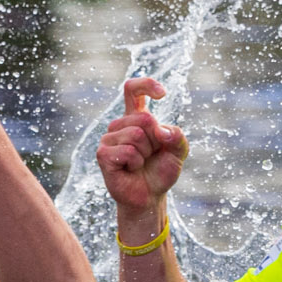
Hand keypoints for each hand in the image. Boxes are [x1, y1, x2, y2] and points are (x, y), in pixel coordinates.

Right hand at [95, 77, 187, 232]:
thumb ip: (177, 136)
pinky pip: (127, 151)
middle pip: (144, 118)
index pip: (133, 90)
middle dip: (156, 140)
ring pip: (136, 135)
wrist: (150, 196)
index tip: (162, 93)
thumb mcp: (179, 152)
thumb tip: (160, 131)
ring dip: (146, 153)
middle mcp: (120, 125)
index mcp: (136, 118)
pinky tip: (130, 169)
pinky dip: (135, 162)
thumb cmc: (161, 171)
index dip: (146, 86)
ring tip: (140, 163)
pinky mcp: (103, 154)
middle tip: (151, 155)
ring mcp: (108, 139)